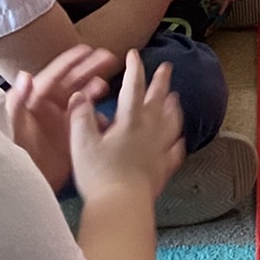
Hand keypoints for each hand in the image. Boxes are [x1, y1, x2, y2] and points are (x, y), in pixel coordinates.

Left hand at [5, 46, 117, 191]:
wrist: (23, 189)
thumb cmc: (14, 156)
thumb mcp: (13, 128)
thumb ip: (17, 103)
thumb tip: (26, 76)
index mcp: (35, 102)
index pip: (54, 76)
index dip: (71, 62)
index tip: (87, 49)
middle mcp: (50, 108)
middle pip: (73, 83)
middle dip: (90, 69)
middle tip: (110, 58)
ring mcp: (63, 122)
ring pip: (83, 99)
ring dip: (95, 89)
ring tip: (107, 86)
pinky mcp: (72, 137)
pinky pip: (89, 121)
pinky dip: (99, 115)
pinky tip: (108, 115)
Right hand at [69, 52, 183, 206]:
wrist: (122, 205)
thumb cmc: (99, 175)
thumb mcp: (82, 144)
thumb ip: (81, 117)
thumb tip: (79, 95)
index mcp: (129, 121)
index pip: (133, 87)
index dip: (134, 68)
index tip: (134, 54)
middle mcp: (149, 130)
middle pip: (158, 99)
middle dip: (161, 80)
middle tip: (167, 66)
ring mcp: (160, 148)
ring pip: (171, 121)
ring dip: (173, 107)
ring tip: (175, 97)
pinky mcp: (164, 168)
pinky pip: (175, 151)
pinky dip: (178, 142)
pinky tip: (179, 140)